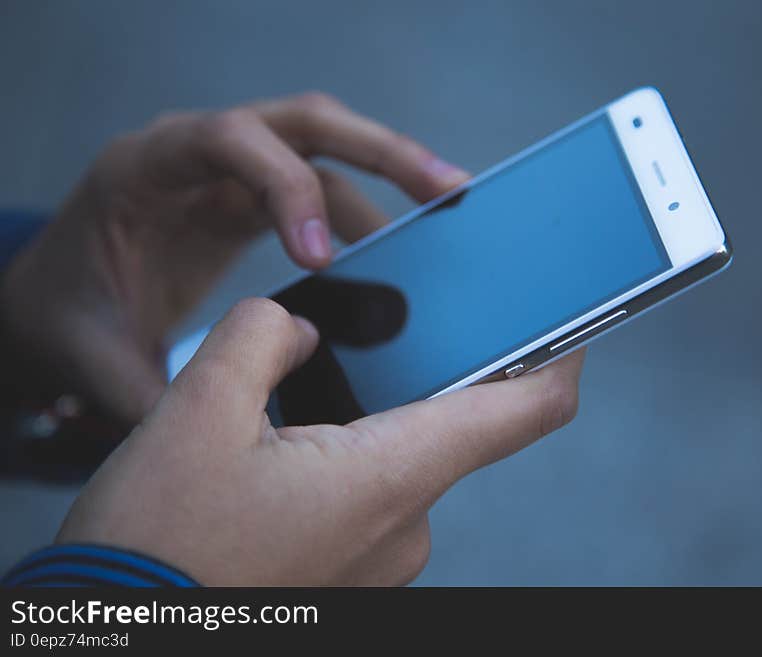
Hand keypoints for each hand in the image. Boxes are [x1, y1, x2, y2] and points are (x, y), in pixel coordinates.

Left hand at [0, 93, 467, 424]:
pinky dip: (366, 213)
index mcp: (146, 170)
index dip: (284, 187)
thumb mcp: (95, 356)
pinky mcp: (253, 198)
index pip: (228, 142)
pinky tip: (400, 250)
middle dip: (379, 151)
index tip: (321, 259)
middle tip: (445, 190)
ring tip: (449, 210)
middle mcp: (197, 156)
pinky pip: (321, 189)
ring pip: (323, 148)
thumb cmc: (66, 314)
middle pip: (301, 124)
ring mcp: (229, 172)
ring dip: (390, 174)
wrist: (57, 294)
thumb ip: (155, 398)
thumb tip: (225, 452)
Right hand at [56, 298, 584, 585]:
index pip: (520, 412)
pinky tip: (279, 459)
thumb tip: (298, 330)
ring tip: (284, 418)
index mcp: (387, 477)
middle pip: (447, 427)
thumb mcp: (195, 411)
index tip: (570, 322)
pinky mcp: (354, 576)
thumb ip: (261, 338)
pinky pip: (370, 498)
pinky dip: (343, 464)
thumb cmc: (155, 545)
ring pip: (397, 461)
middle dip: (408, 378)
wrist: (116, 634)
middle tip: (359, 340)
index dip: (558, 359)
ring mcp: (381, 560)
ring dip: (360, 424)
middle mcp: (404, 526)